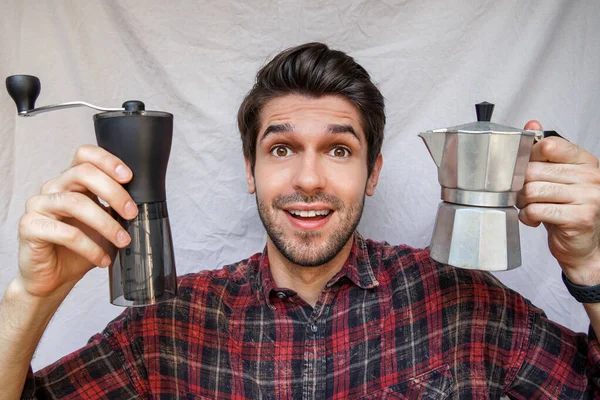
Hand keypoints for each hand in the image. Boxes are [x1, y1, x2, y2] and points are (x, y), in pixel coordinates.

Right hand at [16, 145, 137, 298]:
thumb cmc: (78, 249)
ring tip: (123, 241)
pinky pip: (65, 233)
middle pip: (82, 173)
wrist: (54, 279)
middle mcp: (53, 188)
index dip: (107, 160)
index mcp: (71, 182)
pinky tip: (103, 259)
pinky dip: (90, 247)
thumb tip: (144, 202)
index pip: (85, 155)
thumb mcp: (104, 224)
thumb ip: (116, 208)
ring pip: (75, 202)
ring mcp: (39, 206)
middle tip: (132, 213)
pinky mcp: (30, 227)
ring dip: (106, 223)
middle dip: (113, 192)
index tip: (129, 177)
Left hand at [517, 121, 599, 285]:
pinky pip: (537, 210)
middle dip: (520, 185)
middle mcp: (591, 176)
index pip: (548, 145)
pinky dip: (528, 216)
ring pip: (533, 190)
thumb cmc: (566, 210)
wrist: (582, 245)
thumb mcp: (556, 177)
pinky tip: (533, 219)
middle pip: (534, 170)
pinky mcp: (580, 217)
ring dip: (522, 202)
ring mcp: (589, 196)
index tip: (525, 170)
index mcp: (585, 161)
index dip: (528, 158)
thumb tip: (532, 124)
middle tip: (523, 196)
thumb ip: (545, 152)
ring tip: (528, 207)